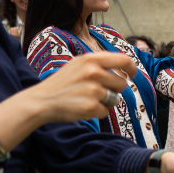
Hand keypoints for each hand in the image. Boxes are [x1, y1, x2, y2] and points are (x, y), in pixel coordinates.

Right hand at [0, 51, 140, 150]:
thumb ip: (98, 64)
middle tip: (98, 92)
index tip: (132, 75)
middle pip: (122, 83)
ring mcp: (93, 90)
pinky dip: (96, 113)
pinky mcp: (91, 106)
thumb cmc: (61, 84)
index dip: (132, 68)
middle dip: (114, 90)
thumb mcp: (77, 65)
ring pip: (115, 99)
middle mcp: (94, 72)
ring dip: (105, 102)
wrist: (41, 100)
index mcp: (90, 59)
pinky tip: (82, 107)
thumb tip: (123, 69)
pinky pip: (105, 112)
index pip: (124, 60)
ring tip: (87, 99)